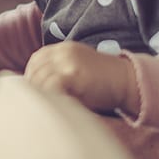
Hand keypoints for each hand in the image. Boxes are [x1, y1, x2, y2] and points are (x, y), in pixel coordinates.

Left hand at [24, 40, 139, 115]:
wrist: (127, 81)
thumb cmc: (102, 83)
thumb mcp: (78, 70)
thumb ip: (58, 74)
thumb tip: (36, 92)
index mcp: (62, 48)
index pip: (35, 61)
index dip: (30, 77)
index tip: (31, 94)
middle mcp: (63, 51)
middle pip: (35, 70)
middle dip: (33, 89)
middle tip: (35, 106)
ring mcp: (67, 61)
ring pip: (40, 79)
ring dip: (39, 96)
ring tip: (44, 109)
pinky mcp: (73, 73)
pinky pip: (51, 86)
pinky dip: (49, 98)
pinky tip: (54, 108)